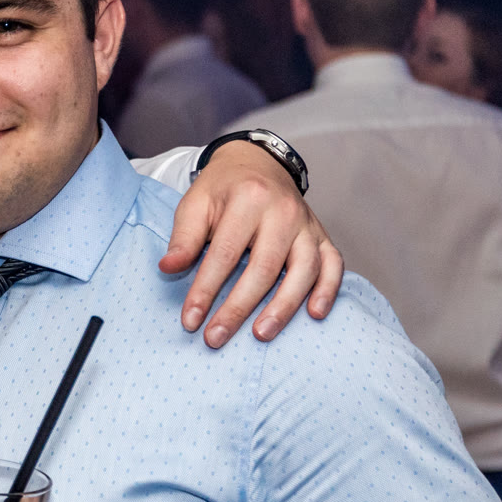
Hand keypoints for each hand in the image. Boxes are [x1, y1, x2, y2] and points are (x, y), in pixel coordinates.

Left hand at [159, 140, 341, 346]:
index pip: (225, 254)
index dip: (206, 290)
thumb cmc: (222, 190)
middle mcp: (283, 212)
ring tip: (261, 334)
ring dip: (284, 306)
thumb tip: (168, 267)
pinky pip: (334, 264)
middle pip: (264, 268)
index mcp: (248, 200)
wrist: (257, 164)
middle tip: (216, 337)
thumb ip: (183, 237)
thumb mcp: (194, 203)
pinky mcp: (322, 235)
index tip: (190, 320)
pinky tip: (315, 314)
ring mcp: (307, 225)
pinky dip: (328, 289)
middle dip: (238, 307)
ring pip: (304, 270)